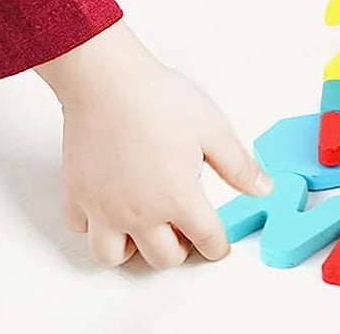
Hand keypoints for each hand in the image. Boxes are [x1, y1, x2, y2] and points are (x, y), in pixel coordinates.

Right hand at [36, 20, 270, 269]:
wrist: (108, 80)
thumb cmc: (158, 98)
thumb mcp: (212, 127)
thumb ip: (238, 165)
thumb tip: (263, 188)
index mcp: (178, 199)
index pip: (207, 240)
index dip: (218, 244)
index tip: (218, 242)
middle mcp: (140, 214)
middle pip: (162, 259)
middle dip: (179, 249)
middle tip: (182, 228)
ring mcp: (104, 208)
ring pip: (113, 257)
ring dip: (130, 248)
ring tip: (141, 225)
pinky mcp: (76, 193)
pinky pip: (80, 228)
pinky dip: (92, 224)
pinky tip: (105, 203)